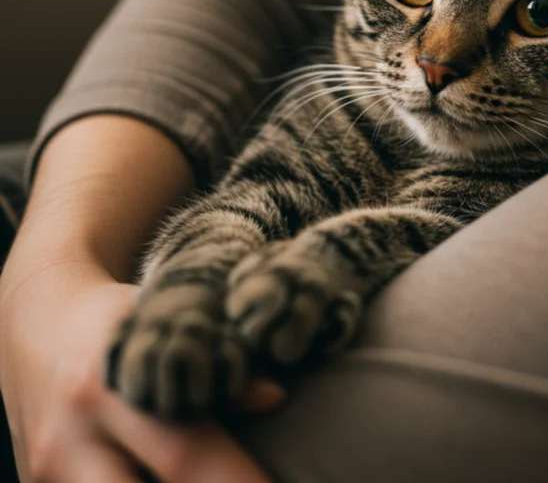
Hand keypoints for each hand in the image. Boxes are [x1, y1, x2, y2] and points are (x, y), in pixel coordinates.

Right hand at [0, 262, 282, 482]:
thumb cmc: (113, 317)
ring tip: (211, 478)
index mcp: (109, 385)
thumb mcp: (161, 320)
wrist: (37, 322)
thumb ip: (212, 356)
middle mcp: (74, 438)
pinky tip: (158, 474)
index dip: (238, 478)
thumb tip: (273, 397)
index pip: (185, 452)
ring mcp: (50, 471)